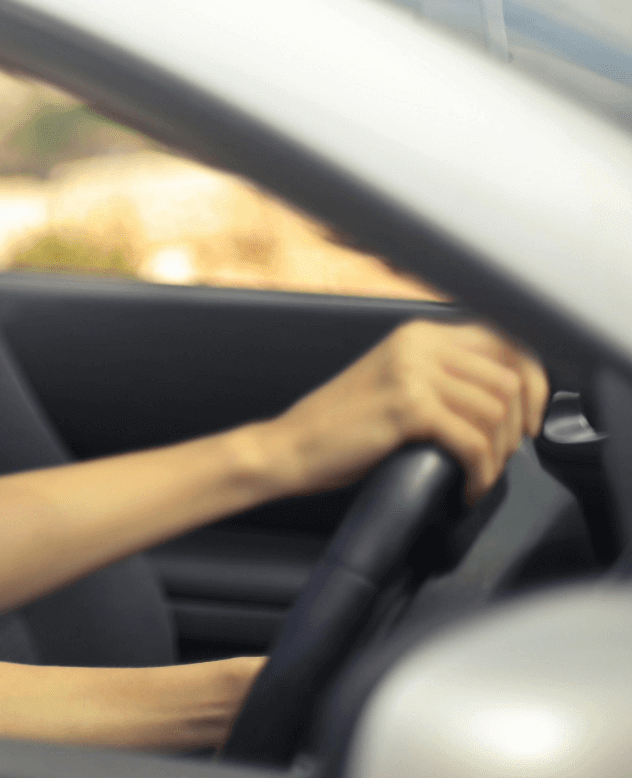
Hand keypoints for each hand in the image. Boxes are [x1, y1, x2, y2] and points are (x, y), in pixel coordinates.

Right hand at [256, 320, 547, 501]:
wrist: (289, 447)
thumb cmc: (340, 428)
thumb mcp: (396, 385)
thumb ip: (442, 378)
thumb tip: (507, 399)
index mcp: (418, 334)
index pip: (506, 342)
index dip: (533, 382)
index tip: (529, 420)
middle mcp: (418, 344)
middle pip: (509, 378)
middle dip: (518, 426)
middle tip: (501, 456)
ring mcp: (411, 372)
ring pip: (496, 412)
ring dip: (498, 454)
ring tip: (478, 474)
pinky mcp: (407, 407)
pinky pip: (472, 442)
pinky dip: (479, 472)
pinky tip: (466, 487)